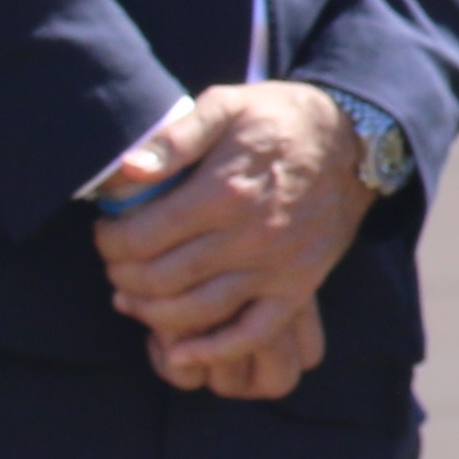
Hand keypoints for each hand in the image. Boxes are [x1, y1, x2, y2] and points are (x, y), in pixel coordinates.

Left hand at [87, 83, 373, 393]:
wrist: (353, 141)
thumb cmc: (280, 119)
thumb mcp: (227, 105)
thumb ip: (175, 137)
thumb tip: (128, 169)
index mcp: (225, 191)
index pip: (143, 236)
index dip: (110, 241)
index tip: (106, 232)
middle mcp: (250, 236)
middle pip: (162, 278)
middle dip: (123, 276)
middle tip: (114, 265)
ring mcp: (277, 267)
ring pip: (197, 311)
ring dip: (152, 313)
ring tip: (132, 298)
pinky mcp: (299, 287)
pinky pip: (254, 333)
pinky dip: (213, 351)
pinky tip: (179, 353)